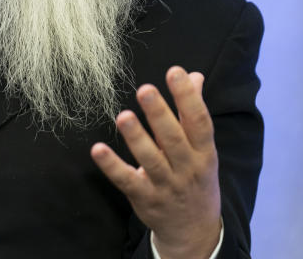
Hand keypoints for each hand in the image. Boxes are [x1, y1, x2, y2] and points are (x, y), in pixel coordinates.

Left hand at [91, 66, 220, 258]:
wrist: (194, 230)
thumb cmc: (195, 177)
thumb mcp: (203, 148)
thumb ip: (192, 112)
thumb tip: (193, 76)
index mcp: (204, 152)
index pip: (199, 121)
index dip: (188, 96)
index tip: (175, 72)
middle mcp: (187, 169)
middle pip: (173, 139)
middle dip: (159, 114)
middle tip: (145, 89)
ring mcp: (166, 186)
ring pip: (150, 160)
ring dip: (136, 138)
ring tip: (123, 116)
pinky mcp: (144, 198)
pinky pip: (127, 181)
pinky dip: (112, 166)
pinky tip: (98, 150)